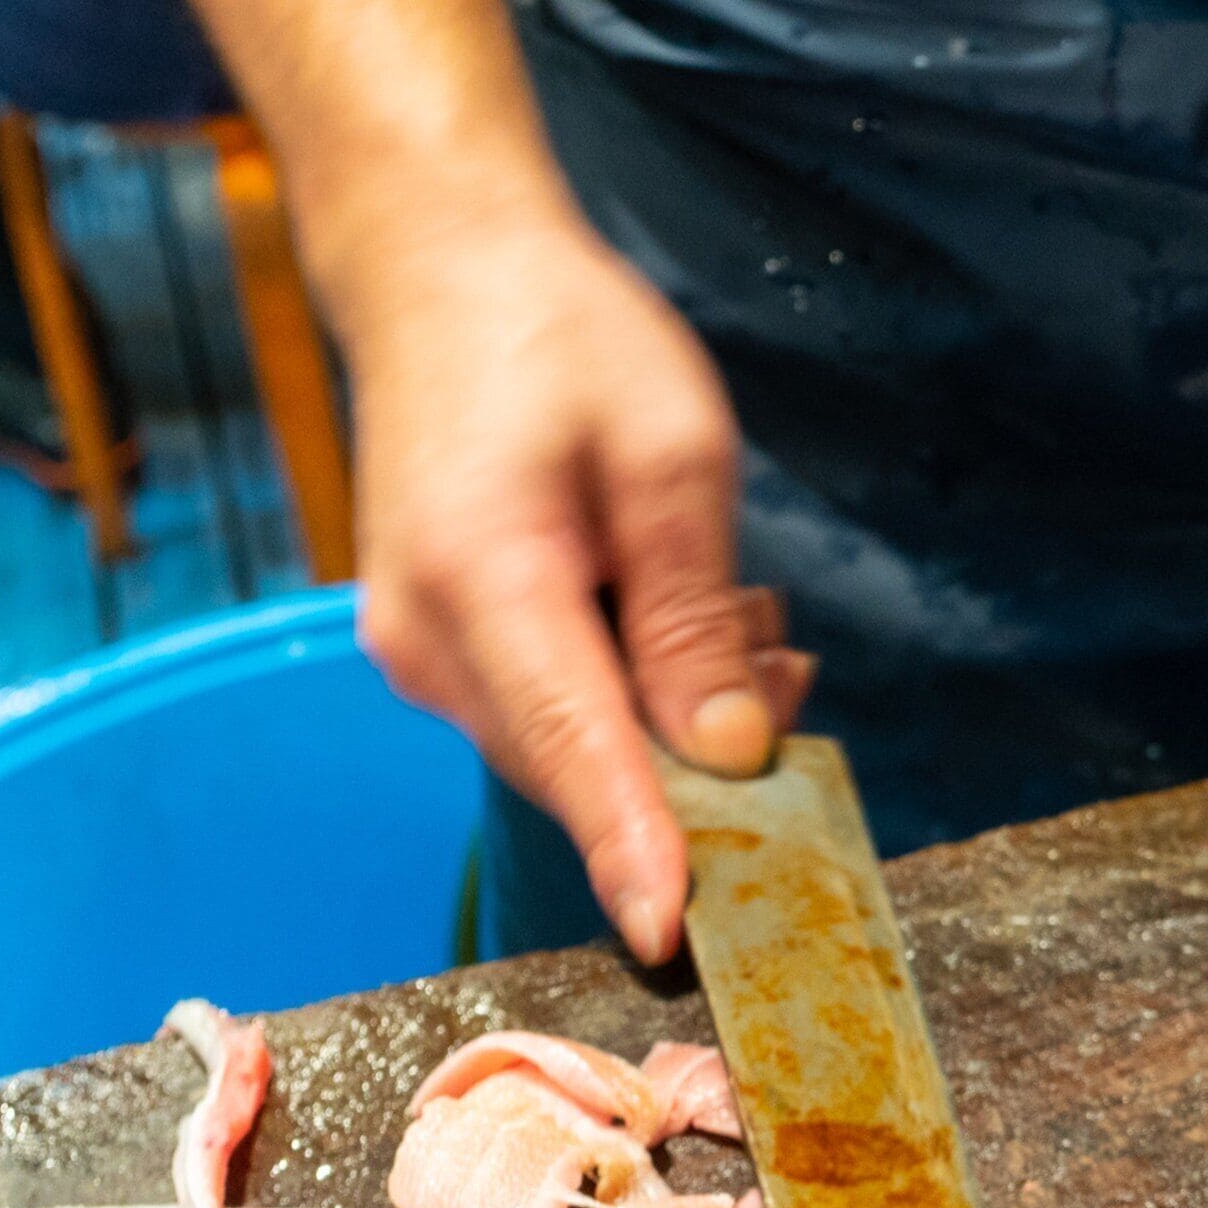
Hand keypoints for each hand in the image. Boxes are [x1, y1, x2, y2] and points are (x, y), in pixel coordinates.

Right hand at [335, 208, 809, 962]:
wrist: (437, 276)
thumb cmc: (559, 338)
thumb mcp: (671, 452)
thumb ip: (696, 613)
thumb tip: (730, 748)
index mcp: (486, 576)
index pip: (573, 744)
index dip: (631, 843)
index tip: (670, 931)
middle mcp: (430, 638)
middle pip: (580, 762)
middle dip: (697, 752)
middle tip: (785, 661)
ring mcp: (422, 652)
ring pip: (571, 745)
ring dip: (670, 713)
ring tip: (738, 612)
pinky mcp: (438, 649)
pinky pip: (549, 710)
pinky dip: (627, 688)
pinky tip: (679, 617)